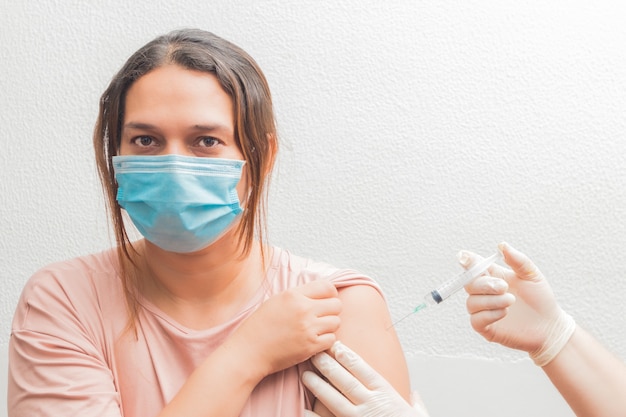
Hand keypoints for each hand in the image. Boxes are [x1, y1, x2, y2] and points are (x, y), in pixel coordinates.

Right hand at [231, 280, 341, 376]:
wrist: (248, 351)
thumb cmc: (259, 327)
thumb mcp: (276, 301)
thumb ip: (298, 296)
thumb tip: (320, 293)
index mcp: (293, 295)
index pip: (327, 286)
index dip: (330, 294)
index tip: (326, 301)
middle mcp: (303, 309)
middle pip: (336, 304)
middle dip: (331, 310)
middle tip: (321, 317)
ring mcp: (308, 328)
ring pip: (336, 322)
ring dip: (329, 326)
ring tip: (315, 330)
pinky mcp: (310, 346)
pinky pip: (332, 339)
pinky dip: (325, 341)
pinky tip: (313, 341)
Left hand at [302, 341, 428, 416]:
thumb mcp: (419, 416)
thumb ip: (416, 405)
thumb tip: (415, 396)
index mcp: (386, 395)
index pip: (363, 370)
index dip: (348, 356)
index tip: (336, 345)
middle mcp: (372, 405)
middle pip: (345, 380)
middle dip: (328, 365)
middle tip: (314, 353)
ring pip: (334, 400)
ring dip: (318, 386)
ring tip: (305, 375)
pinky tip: (304, 409)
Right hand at [462, 242, 574, 364]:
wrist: (550, 325)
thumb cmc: (540, 299)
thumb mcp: (532, 275)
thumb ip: (517, 260)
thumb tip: (502, 245)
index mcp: (493, 276)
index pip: (473, 266)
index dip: (467, 261)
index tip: (464, 258)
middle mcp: (485, 292)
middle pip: (469, 284)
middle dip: (485, 284)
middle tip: (504, 287)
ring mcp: (484, 310)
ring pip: (472, 302)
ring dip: (491, 301)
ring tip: (511, 301)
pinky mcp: (485, 328)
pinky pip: (476, 320)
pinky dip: (489, 314)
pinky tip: (504, 313)